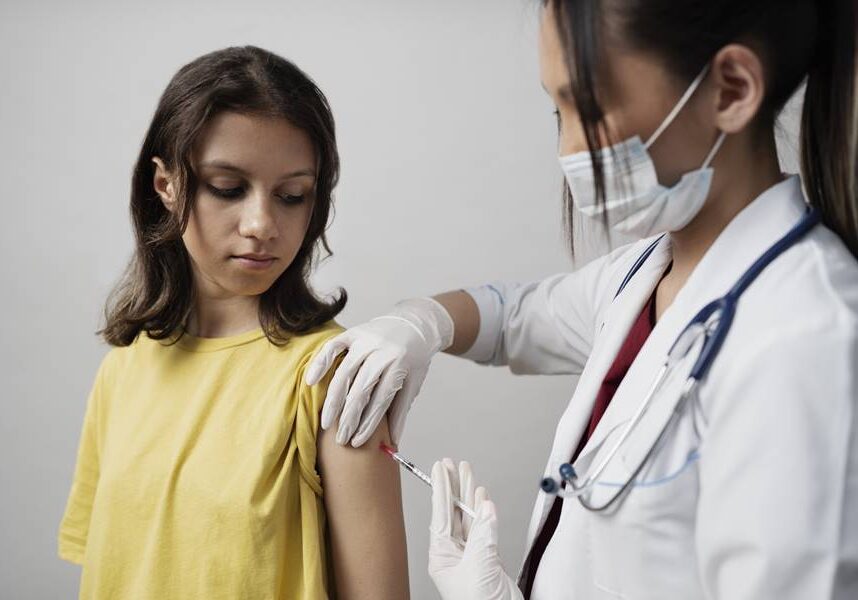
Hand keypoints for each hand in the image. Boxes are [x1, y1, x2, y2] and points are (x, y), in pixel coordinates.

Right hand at [304, 298, 453, 446]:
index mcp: (399, 367)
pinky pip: (332, 347)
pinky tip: (311, 382)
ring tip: (326, 423)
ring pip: (344, 374)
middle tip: (339, 439)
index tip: (356, 442)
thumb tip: (394, 443)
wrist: (417, 322)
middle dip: (348, 419)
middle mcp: (382, 353)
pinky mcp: (354, 332)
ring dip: (333, 401)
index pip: (380, 402)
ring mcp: (366, 341)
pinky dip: (320, 363)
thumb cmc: (415, 357)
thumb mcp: (414, 382)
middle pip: (360, 391)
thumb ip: (401, 410)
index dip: (368, 425)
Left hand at [429, 459, 522, 599]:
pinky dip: (484, 512)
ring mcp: (470, 555)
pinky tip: (482, 498)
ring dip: (469, 495)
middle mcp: (453, 553)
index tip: (440, 468)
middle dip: (453, 487)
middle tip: (452, 464)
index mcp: (441, 556)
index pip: (440, 514)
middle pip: (452, 512)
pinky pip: (483, 529)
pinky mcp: (487, 558)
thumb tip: (486, 507)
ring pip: (469, 518)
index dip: (441, 488)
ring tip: (467, 473)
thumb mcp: (479, 566)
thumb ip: (484, 535)